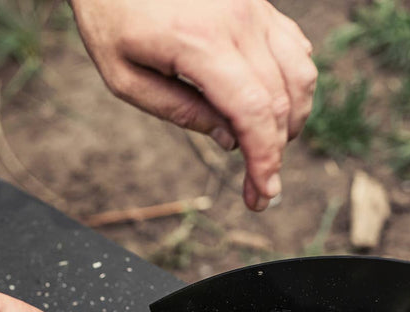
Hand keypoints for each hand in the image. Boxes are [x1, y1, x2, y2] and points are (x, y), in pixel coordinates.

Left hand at [71, 0, 316, 210]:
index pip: (252, 111)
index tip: (263, 194)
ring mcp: (254, 7)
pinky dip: (293, 84)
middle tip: (261, 190)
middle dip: (276, 153)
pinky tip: (271, 108)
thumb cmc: (110, 16)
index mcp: (200, 42)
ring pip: (300, 73)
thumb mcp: (124, 77)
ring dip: (291, 121)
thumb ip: (179, 111)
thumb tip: (230, 140)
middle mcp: (238, 21)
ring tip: (265, 149)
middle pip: (280, 99)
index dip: (264, 159)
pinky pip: (295, 47)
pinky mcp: (259, 2)